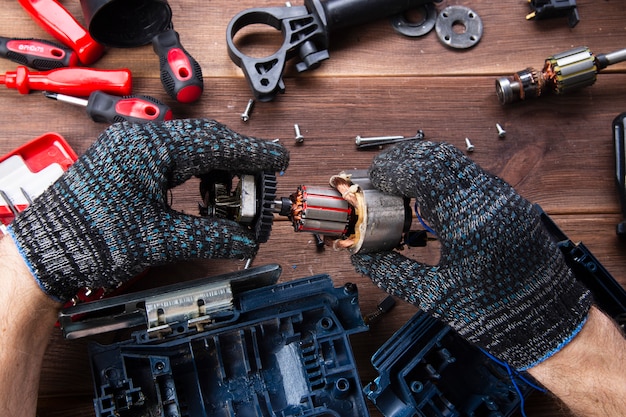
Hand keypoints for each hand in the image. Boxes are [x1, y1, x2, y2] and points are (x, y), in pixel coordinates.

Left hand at [8, 119, 288, 301]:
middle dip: (237, 163)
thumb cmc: (90, 239)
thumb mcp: (160, 239)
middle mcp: (141, 140)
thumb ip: (209, 236)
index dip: (252, 154)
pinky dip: (195, 175)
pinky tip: (204, 195)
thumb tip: (243, 239)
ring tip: (233, 198)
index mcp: (151, 148)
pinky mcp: (128, 162)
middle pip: (206, 142)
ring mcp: (133, 149)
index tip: (277, 160)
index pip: (215, 144)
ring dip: (216, 171)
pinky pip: (172, 159)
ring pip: (191, 150)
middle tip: (260, 184)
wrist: (46, 252)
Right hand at [351, 140, 591, 369]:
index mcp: (470, 221)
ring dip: (424, 167)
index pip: (424, 171)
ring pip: (457, 162)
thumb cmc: (497, 314)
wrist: (552, 325)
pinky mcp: (511, 204)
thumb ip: (393, 273)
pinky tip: (429, 200)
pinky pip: (471, 176)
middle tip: (382, 178)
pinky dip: (443, 178)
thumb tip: (363, 257)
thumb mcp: (436, 297)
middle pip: (440, 156)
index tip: (374, 181)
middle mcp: (490, 200)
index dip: (393, 170)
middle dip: (405, 161)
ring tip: (401, 188)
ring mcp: (504, 198)